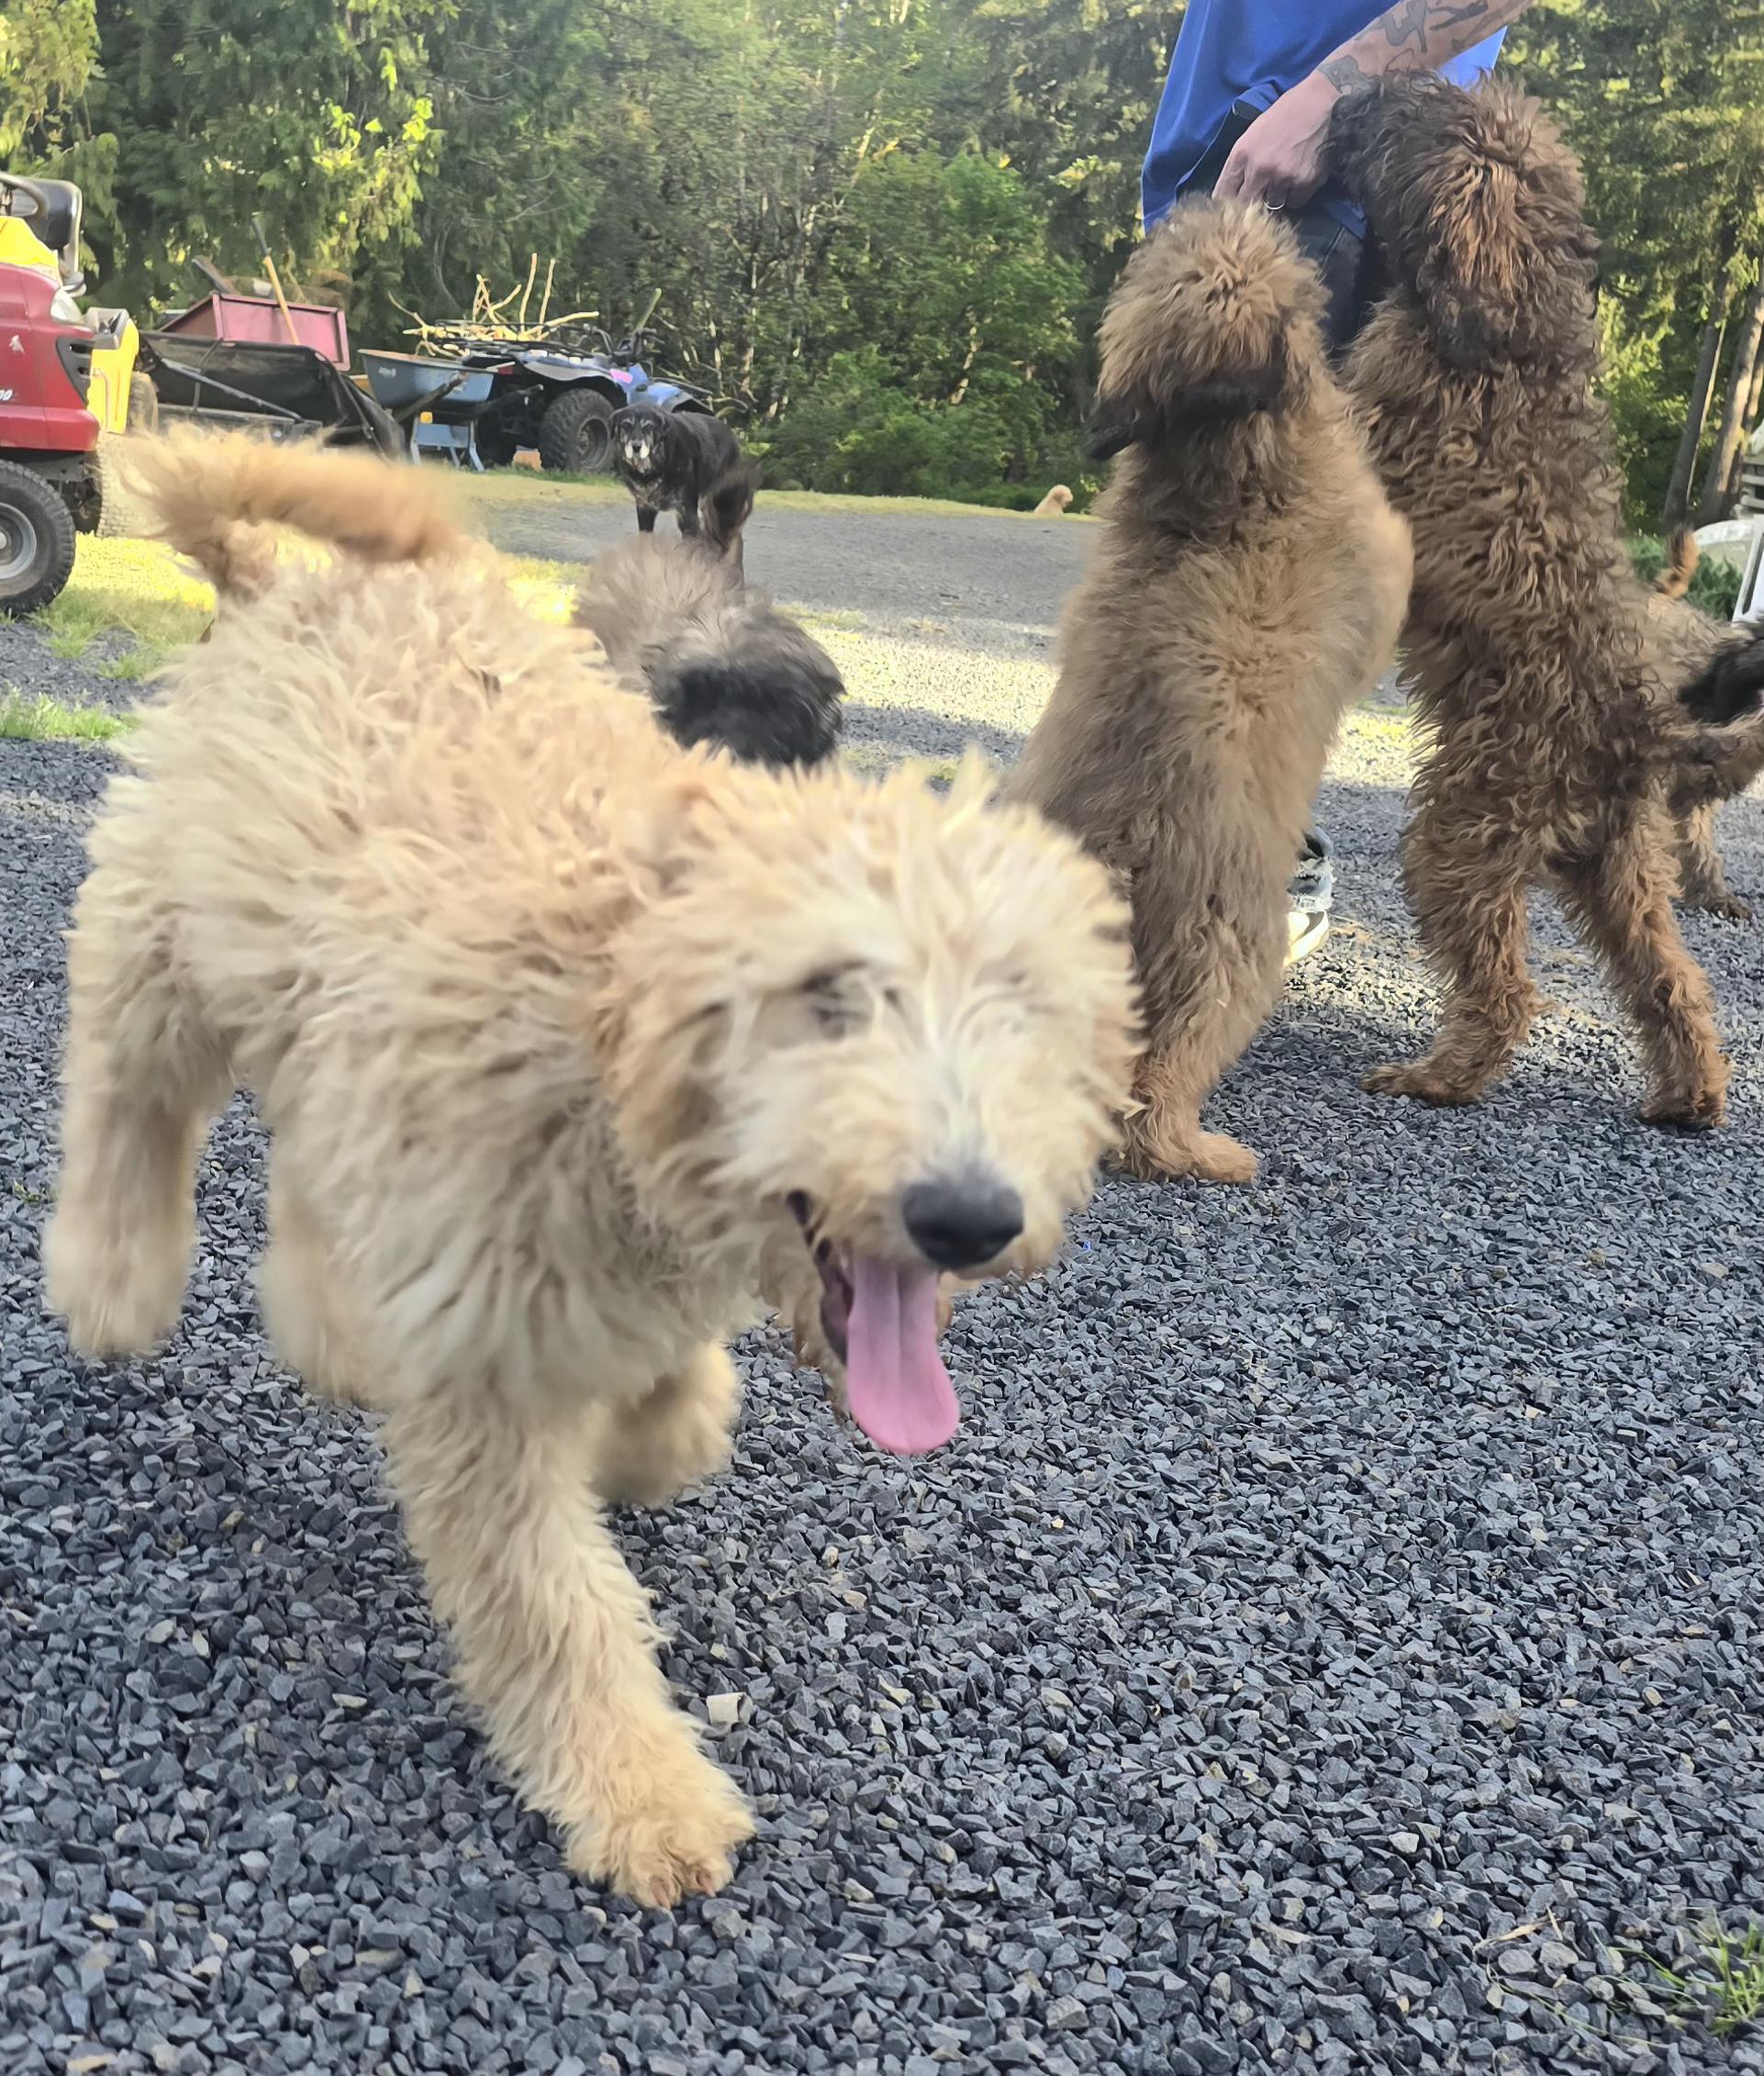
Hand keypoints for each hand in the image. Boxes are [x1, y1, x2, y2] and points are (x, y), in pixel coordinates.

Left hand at [1213, 71, 1339, 208]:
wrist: (1321, 100)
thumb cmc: (1287, 112)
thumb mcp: (1254, 131)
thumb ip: (1241, 161)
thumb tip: (1232, 190)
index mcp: (1242, 154)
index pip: (1223, 193)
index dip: (1226, 203)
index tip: (1230, 207)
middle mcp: (1260, 169)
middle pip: (1245, 205)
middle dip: (1249, 204)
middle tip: (1258, 197)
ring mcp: (1283, 177)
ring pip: (1272, 204)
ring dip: (1276, 196)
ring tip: (1284, 177)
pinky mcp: (1305, 182)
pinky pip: (1294, 202)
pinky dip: (1295, 194)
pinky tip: (1299, 177)